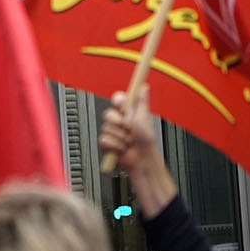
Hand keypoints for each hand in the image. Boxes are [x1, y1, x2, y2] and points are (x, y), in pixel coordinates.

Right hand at [98, 89, 176, 218]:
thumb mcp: (145, 119)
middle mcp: (120, 121)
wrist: (142, 164)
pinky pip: (103, 140)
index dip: (118, 102)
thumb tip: (143, 86)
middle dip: (120, 124)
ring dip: (119, 137)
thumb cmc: (146, 145)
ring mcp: (114, 133)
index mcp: (130, 113)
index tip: (123, 106)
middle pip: (108, 114)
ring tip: (128, 143)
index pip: (117, 99)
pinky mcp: (108, 144)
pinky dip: (114, 146)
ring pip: (105, 128)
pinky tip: (121, 149)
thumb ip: (141, 102)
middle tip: (130, 130)